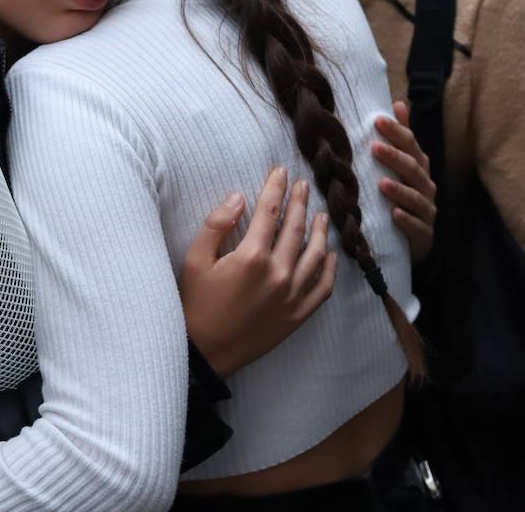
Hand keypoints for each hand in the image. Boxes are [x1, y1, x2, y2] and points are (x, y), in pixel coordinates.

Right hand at [180, 166, 336, 377]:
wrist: (205, 353)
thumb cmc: (195, 304)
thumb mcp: (195, 260)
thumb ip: (216, 225)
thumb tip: (238, 197)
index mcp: (251, 256)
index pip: (269, 211)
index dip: (276, 188)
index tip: (281, 172)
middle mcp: (278, 273)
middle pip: (295, 228)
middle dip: (299, 202)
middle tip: (304, 186)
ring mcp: (291, 295)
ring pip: (315, 255)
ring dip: (319, 231)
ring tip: (321, 214)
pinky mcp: (297, 315)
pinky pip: (322, 288)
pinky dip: (329, 269)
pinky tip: (330, 256)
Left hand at [371, 101, 437, 261]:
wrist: (413, 239)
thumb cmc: (404, 196)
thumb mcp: (402, 166)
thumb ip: (402, 137)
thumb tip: (398, 103)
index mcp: (419, 167)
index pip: (411, 145)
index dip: (396, 132)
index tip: (377, 120)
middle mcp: (425, 186)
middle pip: (412, 169)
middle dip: (394, 157)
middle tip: (374, 147)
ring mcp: (427, 211)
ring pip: (415, 198)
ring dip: (399, 190)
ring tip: (382, 183)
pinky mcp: (424, 234)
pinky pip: (417, 226)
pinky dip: (406, 220)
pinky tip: (394, 215)